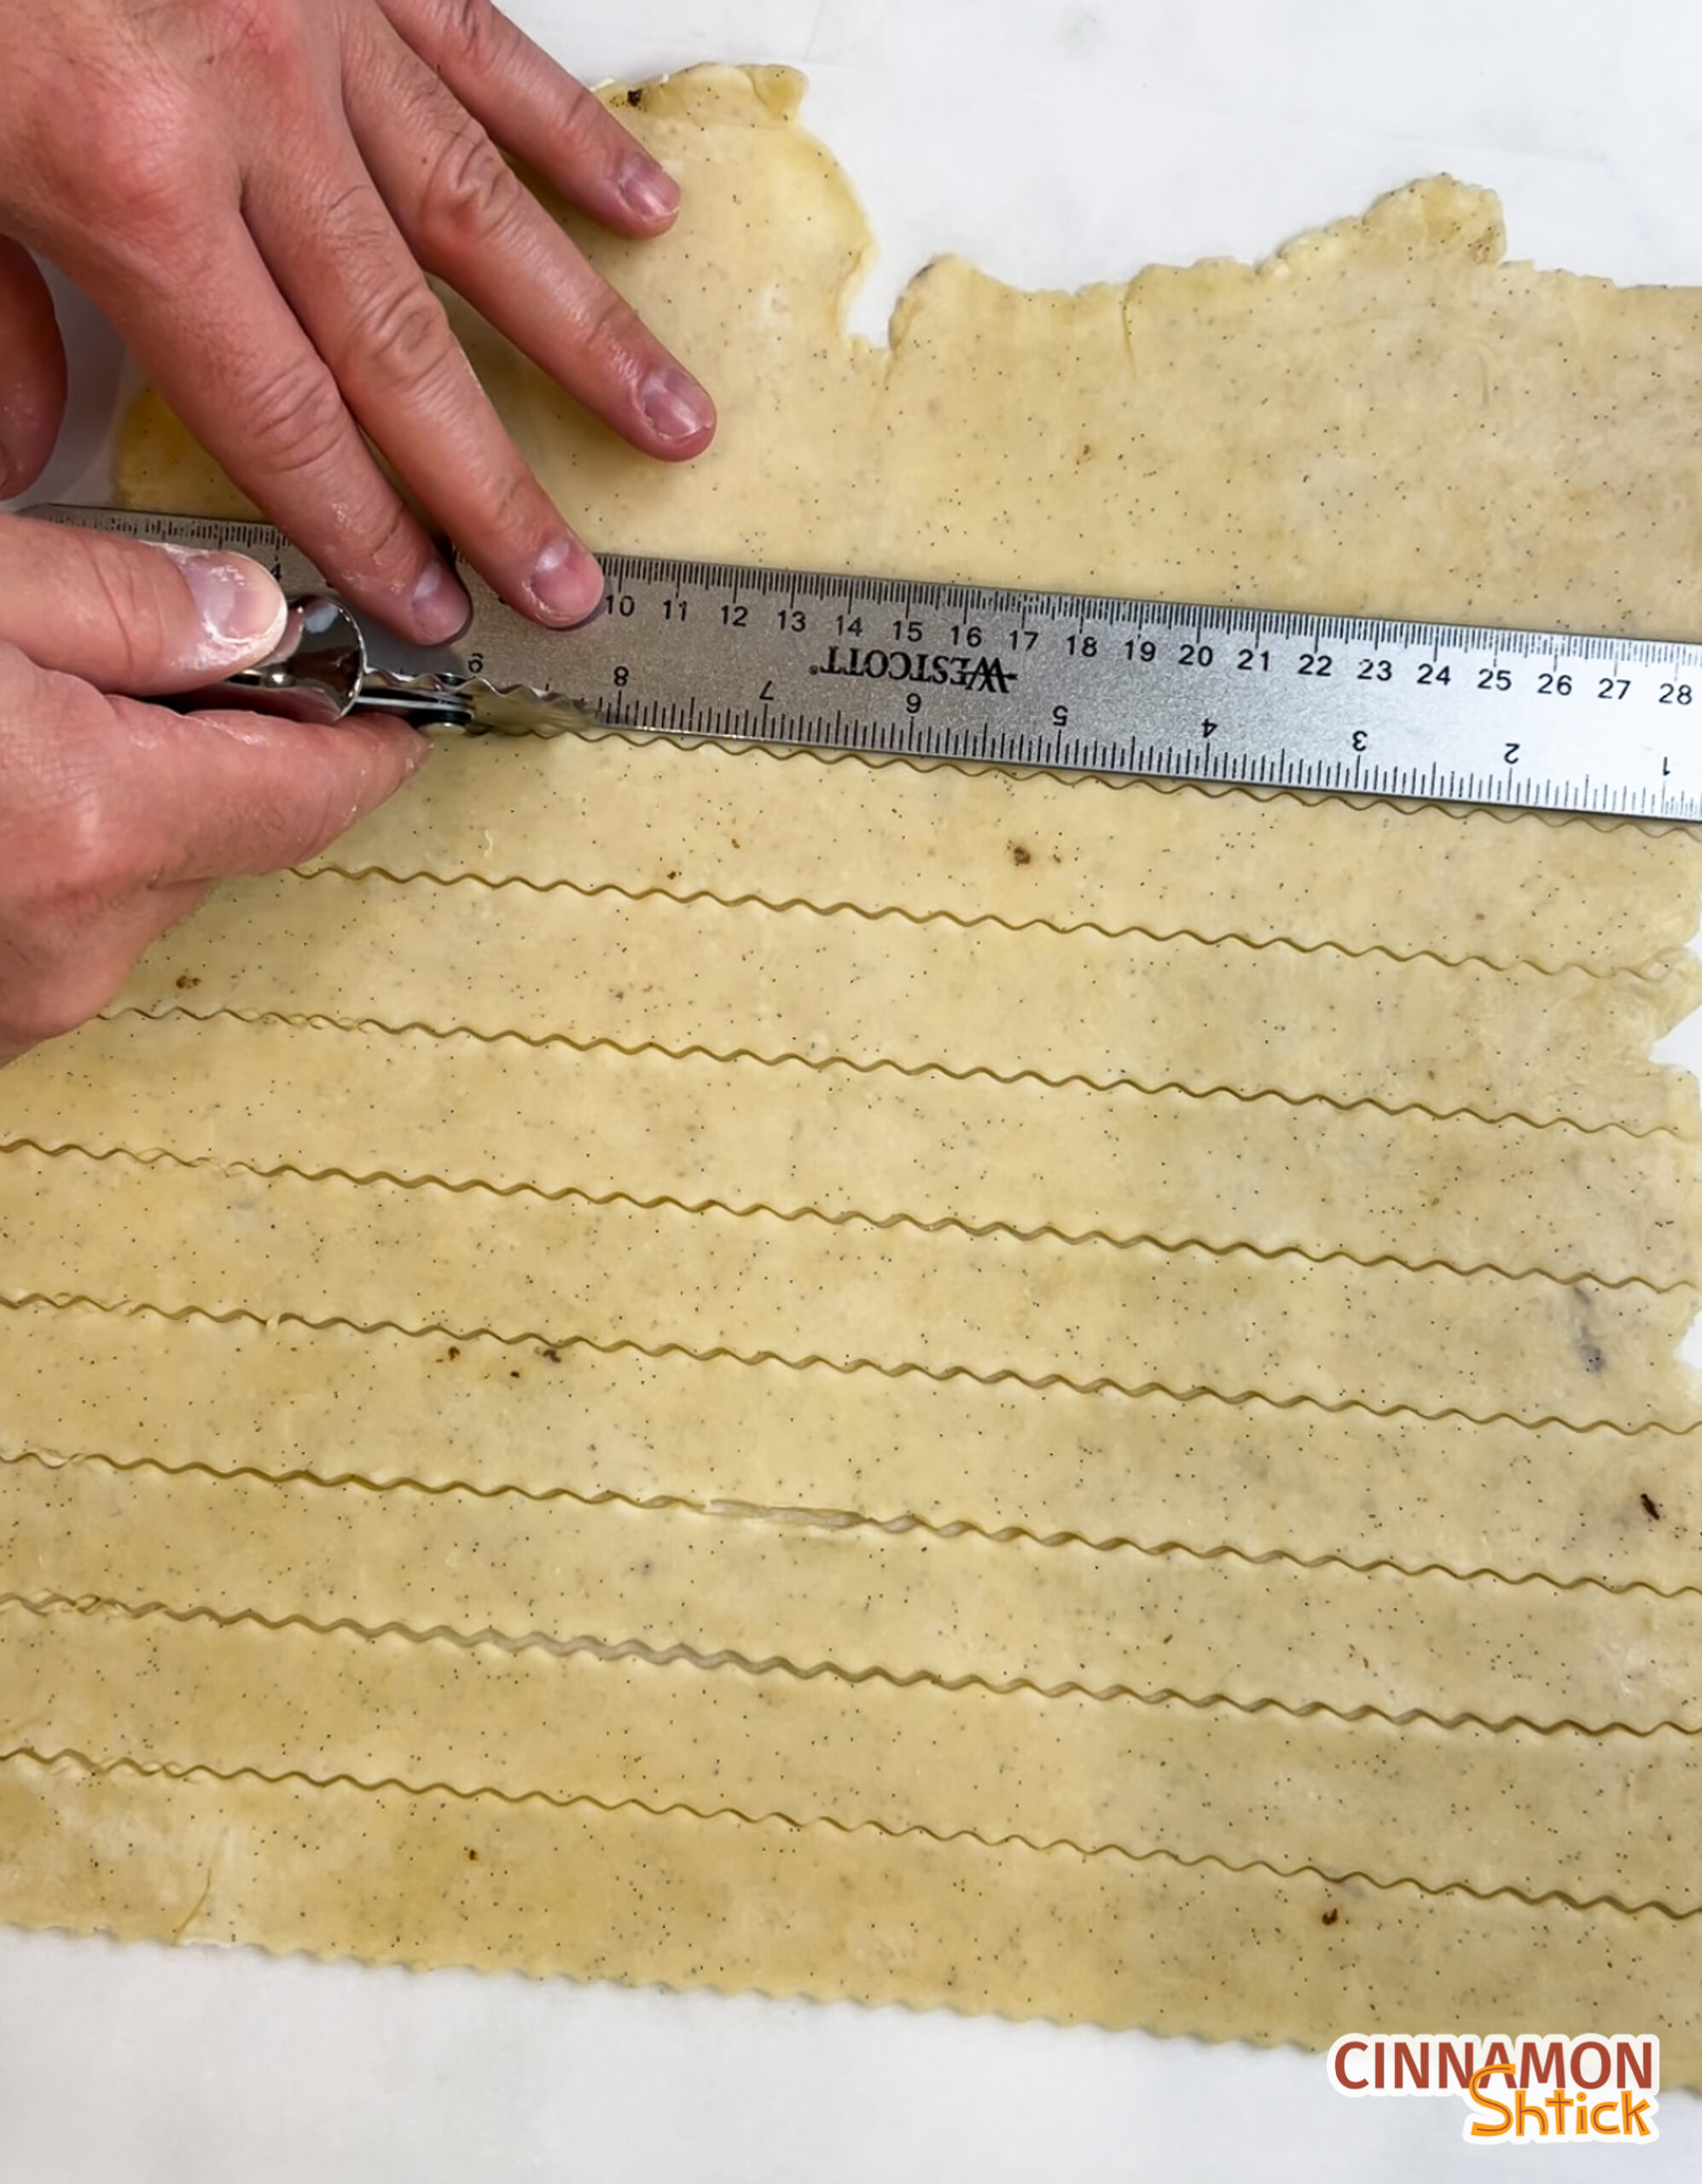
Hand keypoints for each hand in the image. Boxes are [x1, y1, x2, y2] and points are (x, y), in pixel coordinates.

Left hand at [0, 0, 713, 639]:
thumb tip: (31, 455)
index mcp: (133, 183)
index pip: (280, 414)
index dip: (363, 528)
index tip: (427, 605)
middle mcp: (249, 108)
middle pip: (404, 349)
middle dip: (497, 487)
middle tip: (568, 582)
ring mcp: (315, 21)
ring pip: (479, 211)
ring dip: (587, 334)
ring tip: (670, 422)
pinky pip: (484, 51)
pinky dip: (569, 135)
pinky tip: (644, 206)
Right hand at [0, 512, 425, 1063]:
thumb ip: (120, 604)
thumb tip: (247, 618)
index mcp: (96, 822)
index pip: (306, 796)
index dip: (363, 749)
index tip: (400, 722)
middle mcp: (75, 942)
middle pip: (222, 839)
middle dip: (207, 755)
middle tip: (137, 671)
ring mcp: (24, 1005)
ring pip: (139, 887)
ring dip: (119, 811)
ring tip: (35, 729)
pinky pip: (66, 929)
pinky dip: (57, 862)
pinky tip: (7, 797)